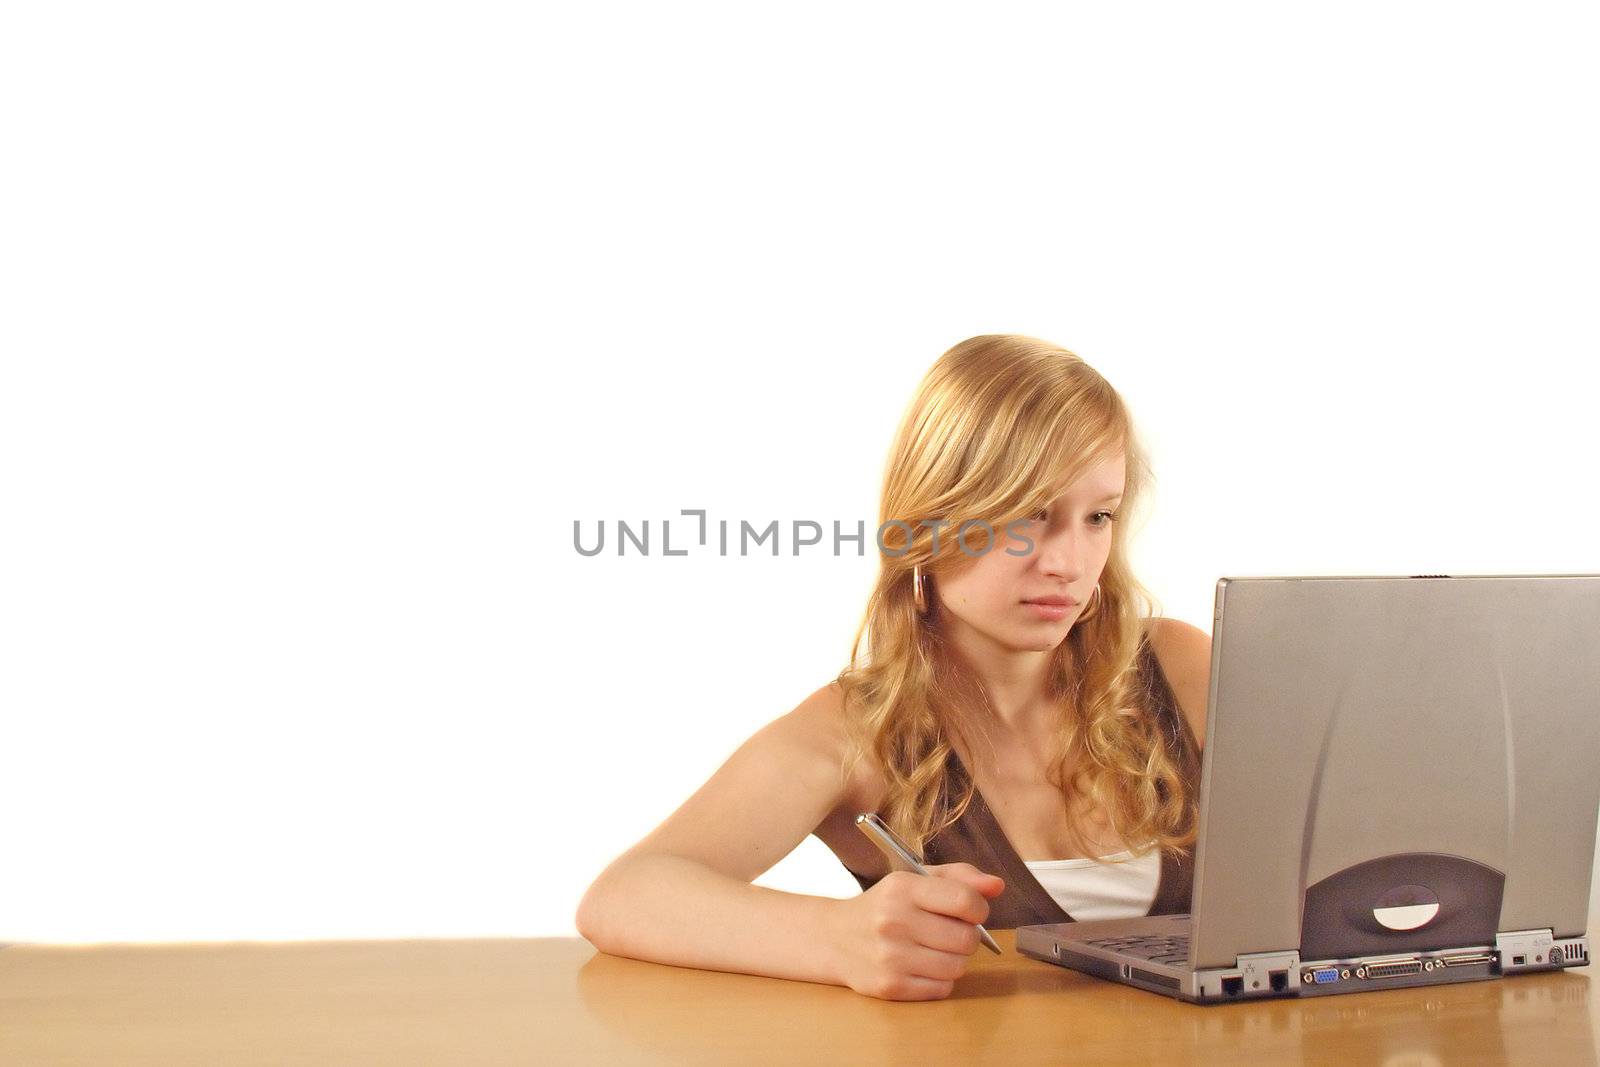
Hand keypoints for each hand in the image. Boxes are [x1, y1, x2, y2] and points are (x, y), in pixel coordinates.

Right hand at [826, 862, 1005, 1000]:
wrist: (833, 938)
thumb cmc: (884, 906)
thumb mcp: (916, 880)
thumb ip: (960, 877)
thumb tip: (997, 886)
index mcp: (903, 888)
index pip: (964, 900)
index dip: (979, 909)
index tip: (971, 911)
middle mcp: (894, 921)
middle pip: (966, 939)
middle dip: (966, 936)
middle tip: (948, 932)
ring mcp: (890, 957)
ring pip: (957, 967)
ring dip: (953, 960)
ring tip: (934, 949)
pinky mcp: (889, 986)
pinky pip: (941, 989)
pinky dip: (939, 980)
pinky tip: (921, 966)